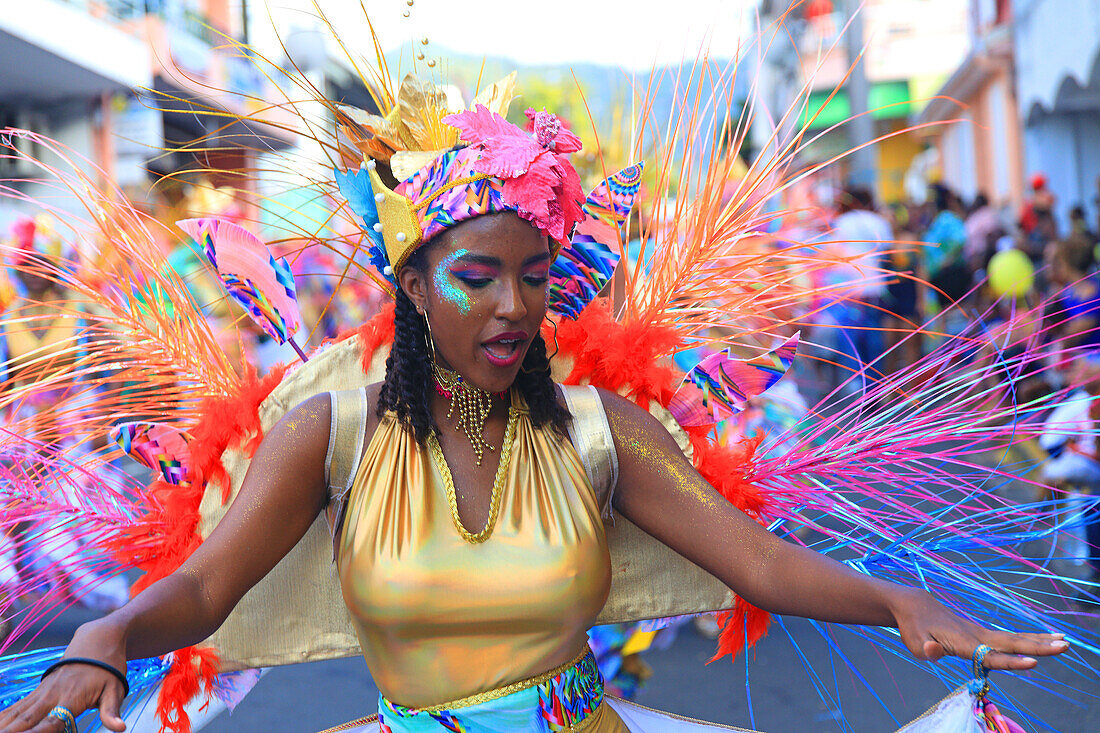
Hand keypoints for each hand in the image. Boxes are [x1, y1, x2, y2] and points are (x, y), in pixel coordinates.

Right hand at [0, 621, 127, 732]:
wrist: (99, 638)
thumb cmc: (109, 666)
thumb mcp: (116, 688)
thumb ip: (111, 710)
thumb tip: (119, 727)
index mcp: (71, 697)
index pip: (51, 722)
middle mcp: (52, 695)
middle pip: (27, 719)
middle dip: (12, 731)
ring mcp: (43, 691)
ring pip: (18, 712)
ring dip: (5, 724)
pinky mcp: (39, 689)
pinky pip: (18, 705)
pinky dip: (6, 715)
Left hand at [891, 588, 1068, 670]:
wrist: (914, 605)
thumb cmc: (913, 628)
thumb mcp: (913, 642)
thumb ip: (925, 650)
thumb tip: (932, 653)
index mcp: (963, 642)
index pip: (991, 656)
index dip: (1011, 662)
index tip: (1034, 662)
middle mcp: (976, 636)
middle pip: (1011, 643)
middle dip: (1038, 646)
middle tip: (1064, 646)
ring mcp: (980, 633)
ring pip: (1013, 638)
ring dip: (1039, 641)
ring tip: (1064, 642)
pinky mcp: (980, 633)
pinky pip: (1008, 638)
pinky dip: (1028, 638)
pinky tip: (1043, 640)